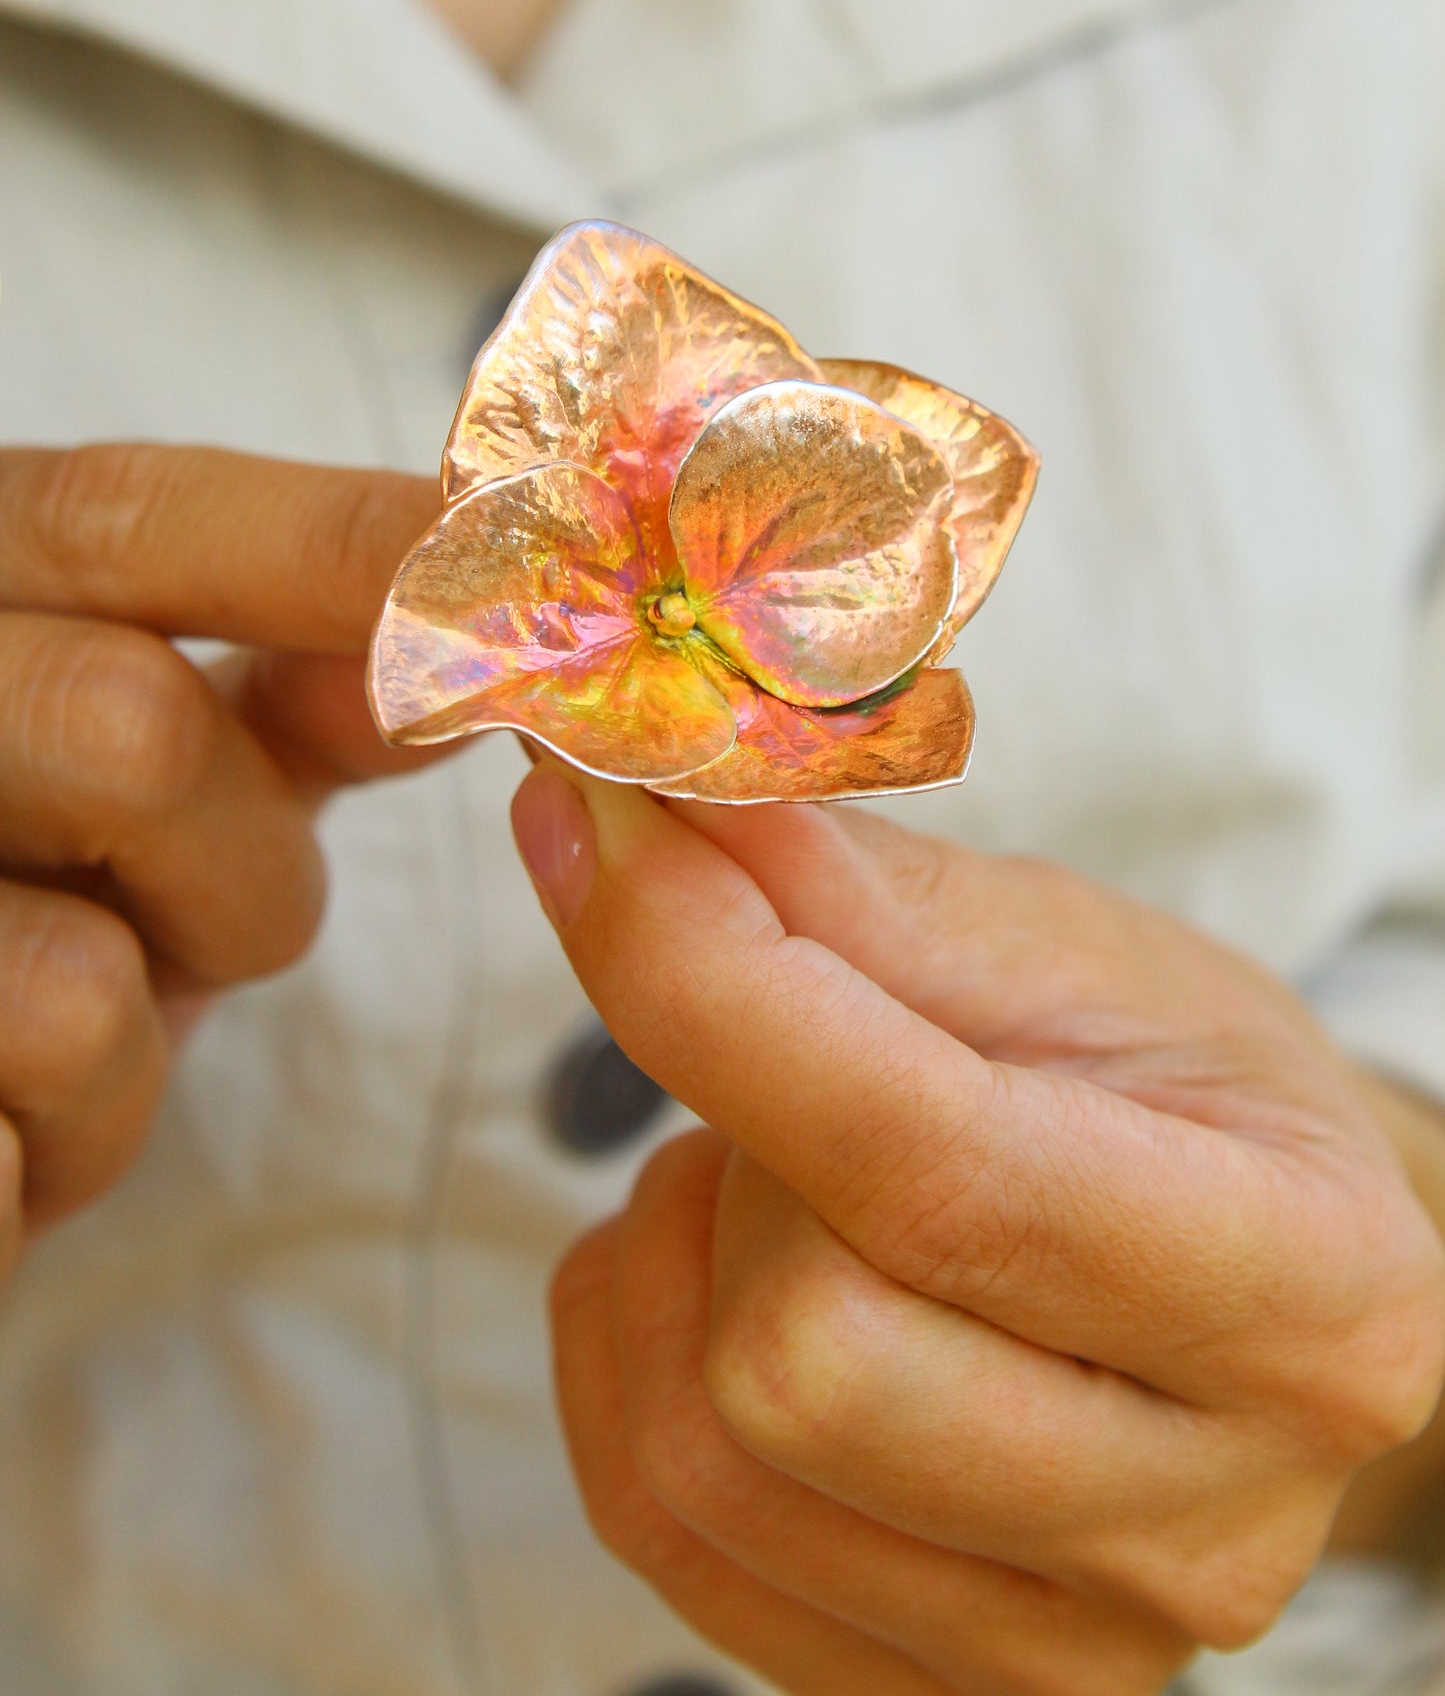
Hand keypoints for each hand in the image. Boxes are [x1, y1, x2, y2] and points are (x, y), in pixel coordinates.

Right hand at [0, 443, 436, 1254]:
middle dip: (244, 871)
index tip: (521, 576)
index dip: (344, 545)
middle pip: (131, 735)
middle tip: (227, 919)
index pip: (132, 516)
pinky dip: (50, 1155)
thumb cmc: (20, 892)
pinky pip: (6, 1156)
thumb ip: (293, 678)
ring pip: (81, 986)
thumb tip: (477, 607)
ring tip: (67, 1036)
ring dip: (138, 1046)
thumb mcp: (140, 755)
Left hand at [513, 773, 1444, 1695]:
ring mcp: (1063, 1649)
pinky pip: (659, 1524)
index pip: (928, 1167)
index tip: (598, 825)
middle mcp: (1206, 1523)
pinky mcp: (927, 1686)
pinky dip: (635, 1355)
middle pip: (796, 1350)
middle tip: (793, 1057)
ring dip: (676, 1255)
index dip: (714, 984)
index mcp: (1302, 1291)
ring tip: (778, 1171)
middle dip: (734, 1155)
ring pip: (702, 1449)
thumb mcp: (1067, 955)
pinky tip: (730, 1276)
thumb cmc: (1177, 1094)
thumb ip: (854, 893)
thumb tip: (634, 794)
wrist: (1253, 1282)